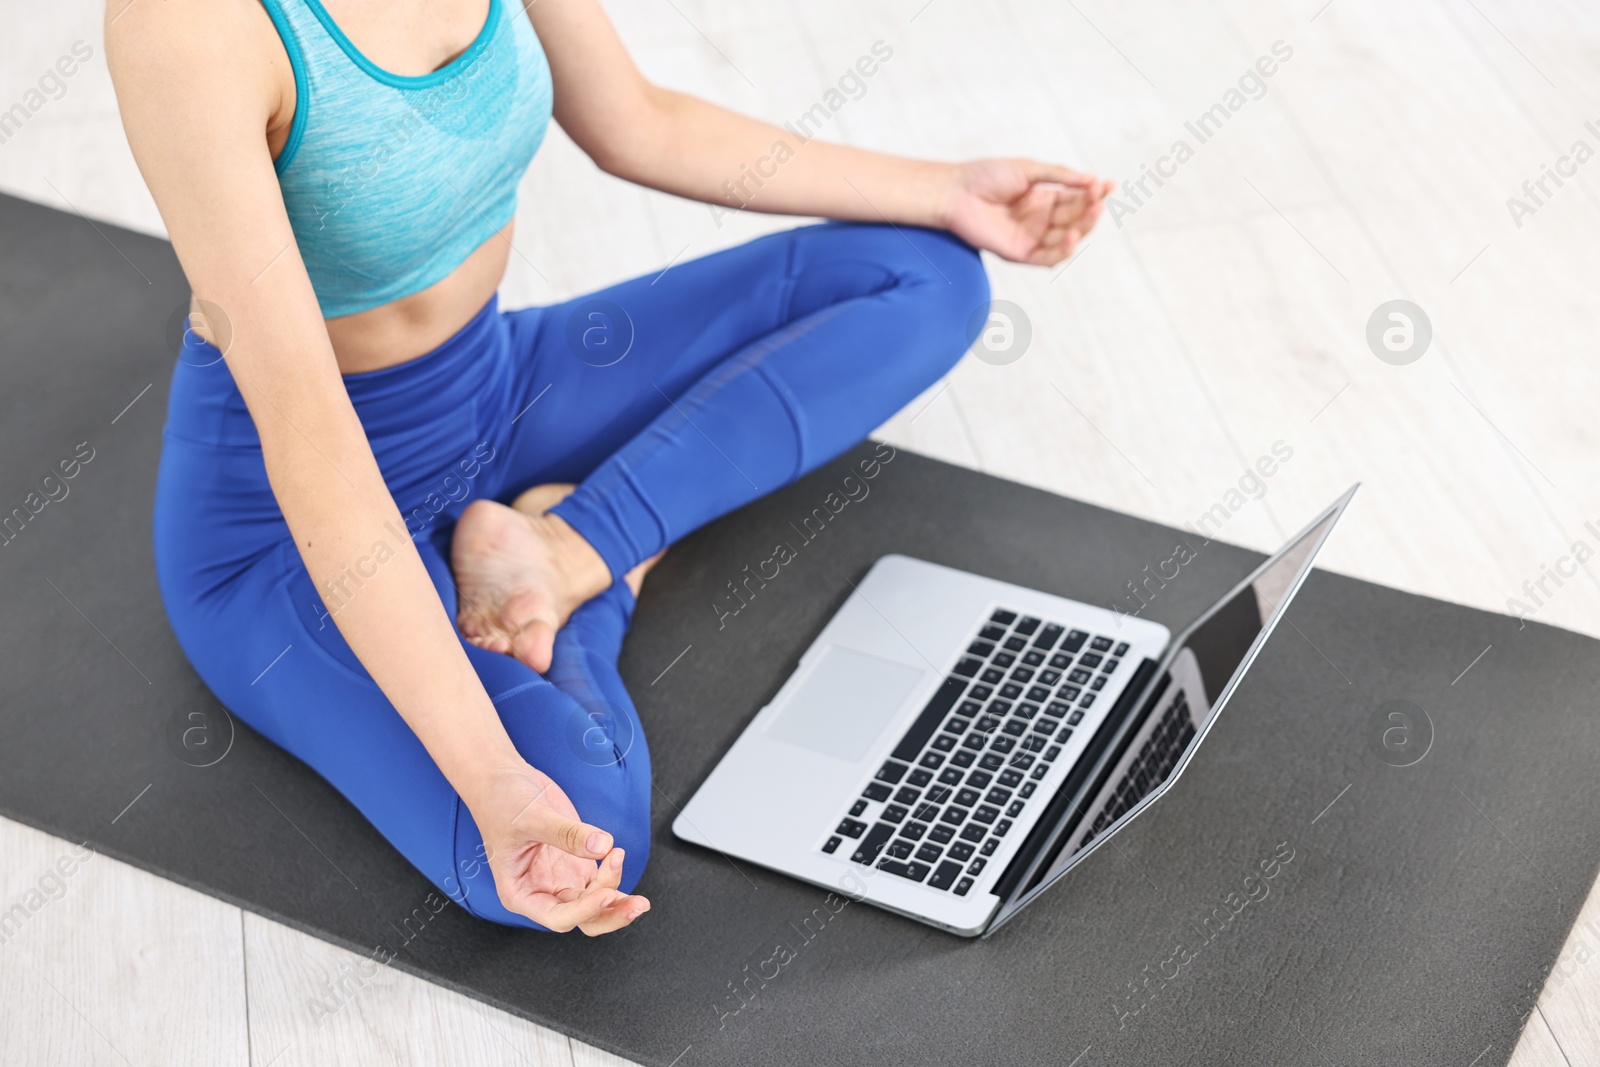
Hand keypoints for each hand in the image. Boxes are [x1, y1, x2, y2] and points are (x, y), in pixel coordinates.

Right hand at [467, 761, 649, 933]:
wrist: (504, 779)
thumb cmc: (501, 802)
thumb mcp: (531, 817)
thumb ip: (566, 834)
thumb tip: (602, 845)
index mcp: (520, 893)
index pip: (556, 917)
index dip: (584, 910)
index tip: (606, 893)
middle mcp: (543, 891)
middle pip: (582, 918)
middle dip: (610, 914)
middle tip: (635, 904)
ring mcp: (561, 877)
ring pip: (595, 904)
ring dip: (618, 900)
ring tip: (638, 892)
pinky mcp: (576, 862)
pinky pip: (601, 881)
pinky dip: (615, 878)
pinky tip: (623, 865)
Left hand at [941, 158, 1112, 265]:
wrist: (957, 192)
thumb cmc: (987, 176)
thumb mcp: (1029, 170)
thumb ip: (1059, 176)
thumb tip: (1092, 179)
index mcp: (1045, 198)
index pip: (1077, 198)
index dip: (1094, 193)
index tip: (1108, 185)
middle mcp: (1040, 219)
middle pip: (1075, 218)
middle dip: (1090, 208)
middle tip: (1099, 198)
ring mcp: (1031, 237)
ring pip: (1066, 238)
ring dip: (1082, 227)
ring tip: (1092, 212)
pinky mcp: (1019, 253)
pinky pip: (1046, 257)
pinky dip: (1062, 251)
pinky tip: (1072, 237)